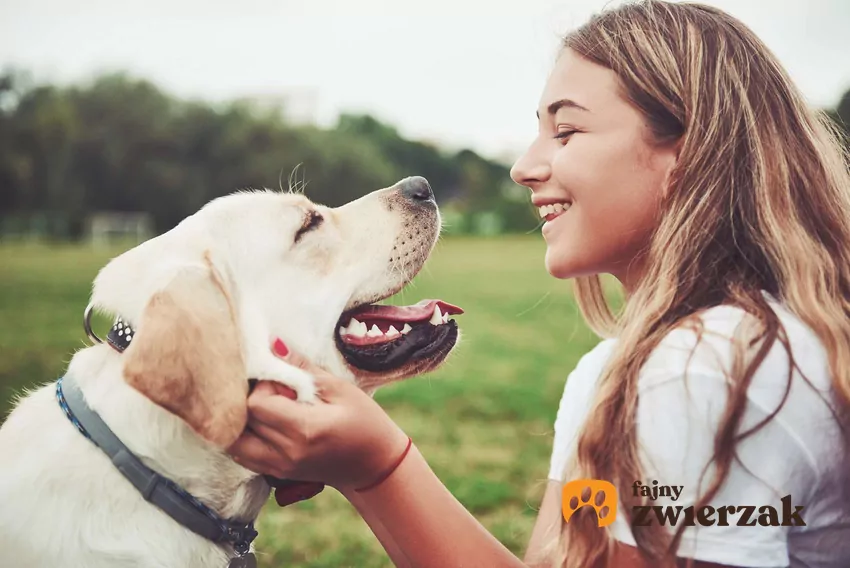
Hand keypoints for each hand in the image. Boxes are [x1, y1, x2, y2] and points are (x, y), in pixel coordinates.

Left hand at [228, 339, 410, 491]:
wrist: (375, 465)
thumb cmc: (365, 423)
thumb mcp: (341, 389)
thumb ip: (304, 369)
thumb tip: (274, 345)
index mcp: (305, 429)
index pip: (257, 403)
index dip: (263, 385)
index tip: (282, 380)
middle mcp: (287, 452)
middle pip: (242, 421)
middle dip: (251, 400)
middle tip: (275, 392)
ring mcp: (279, 467)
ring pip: (235, 442)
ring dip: (243, 421)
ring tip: (267, 408)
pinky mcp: (277, 474)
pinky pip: (243, 455)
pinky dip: (246, 437)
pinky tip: (266, 425)